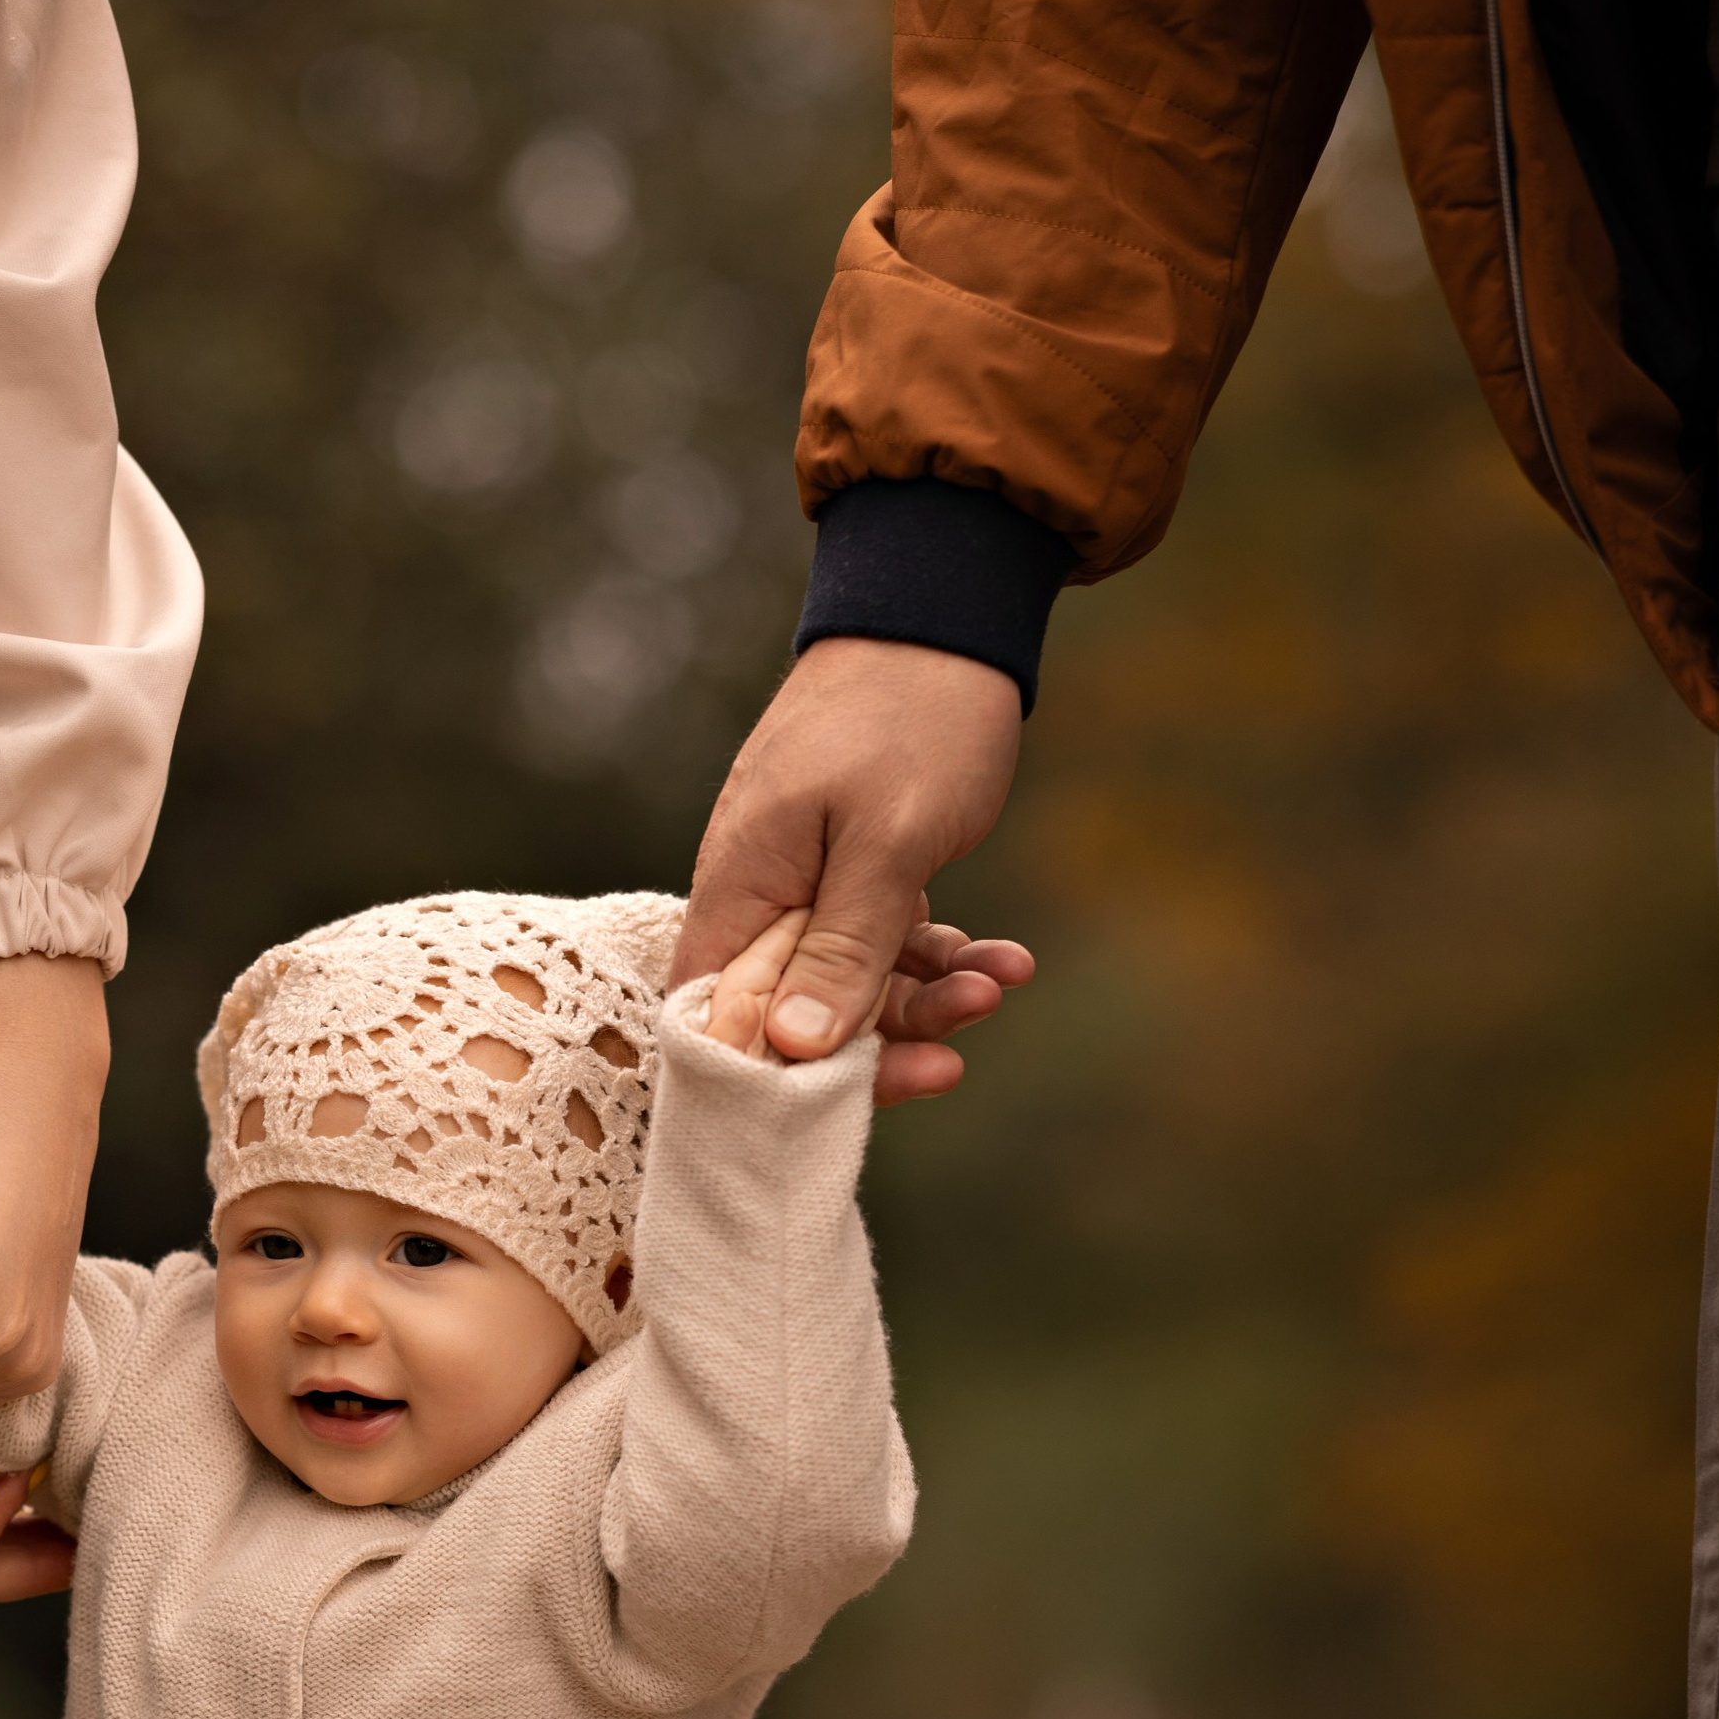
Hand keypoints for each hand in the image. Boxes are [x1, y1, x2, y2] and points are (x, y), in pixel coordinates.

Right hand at [673, 638, 1030, 1096]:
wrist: (946, 610)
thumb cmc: (910, 717)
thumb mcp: (886, 843)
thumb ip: (842, 949)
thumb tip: (790, 1052)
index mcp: (739, 886)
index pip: (715, 1018)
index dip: (765, 1077)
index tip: (837, 1108)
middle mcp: (760, 893)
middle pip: (793, 1015)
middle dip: (878, 1044)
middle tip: (957, 1053)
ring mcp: (806, 881)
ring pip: (852, 983)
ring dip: (929, 996)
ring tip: (1001, 981)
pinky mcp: (854, 870)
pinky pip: (886, 941)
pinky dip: (941, 955)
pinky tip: (1004, 958)